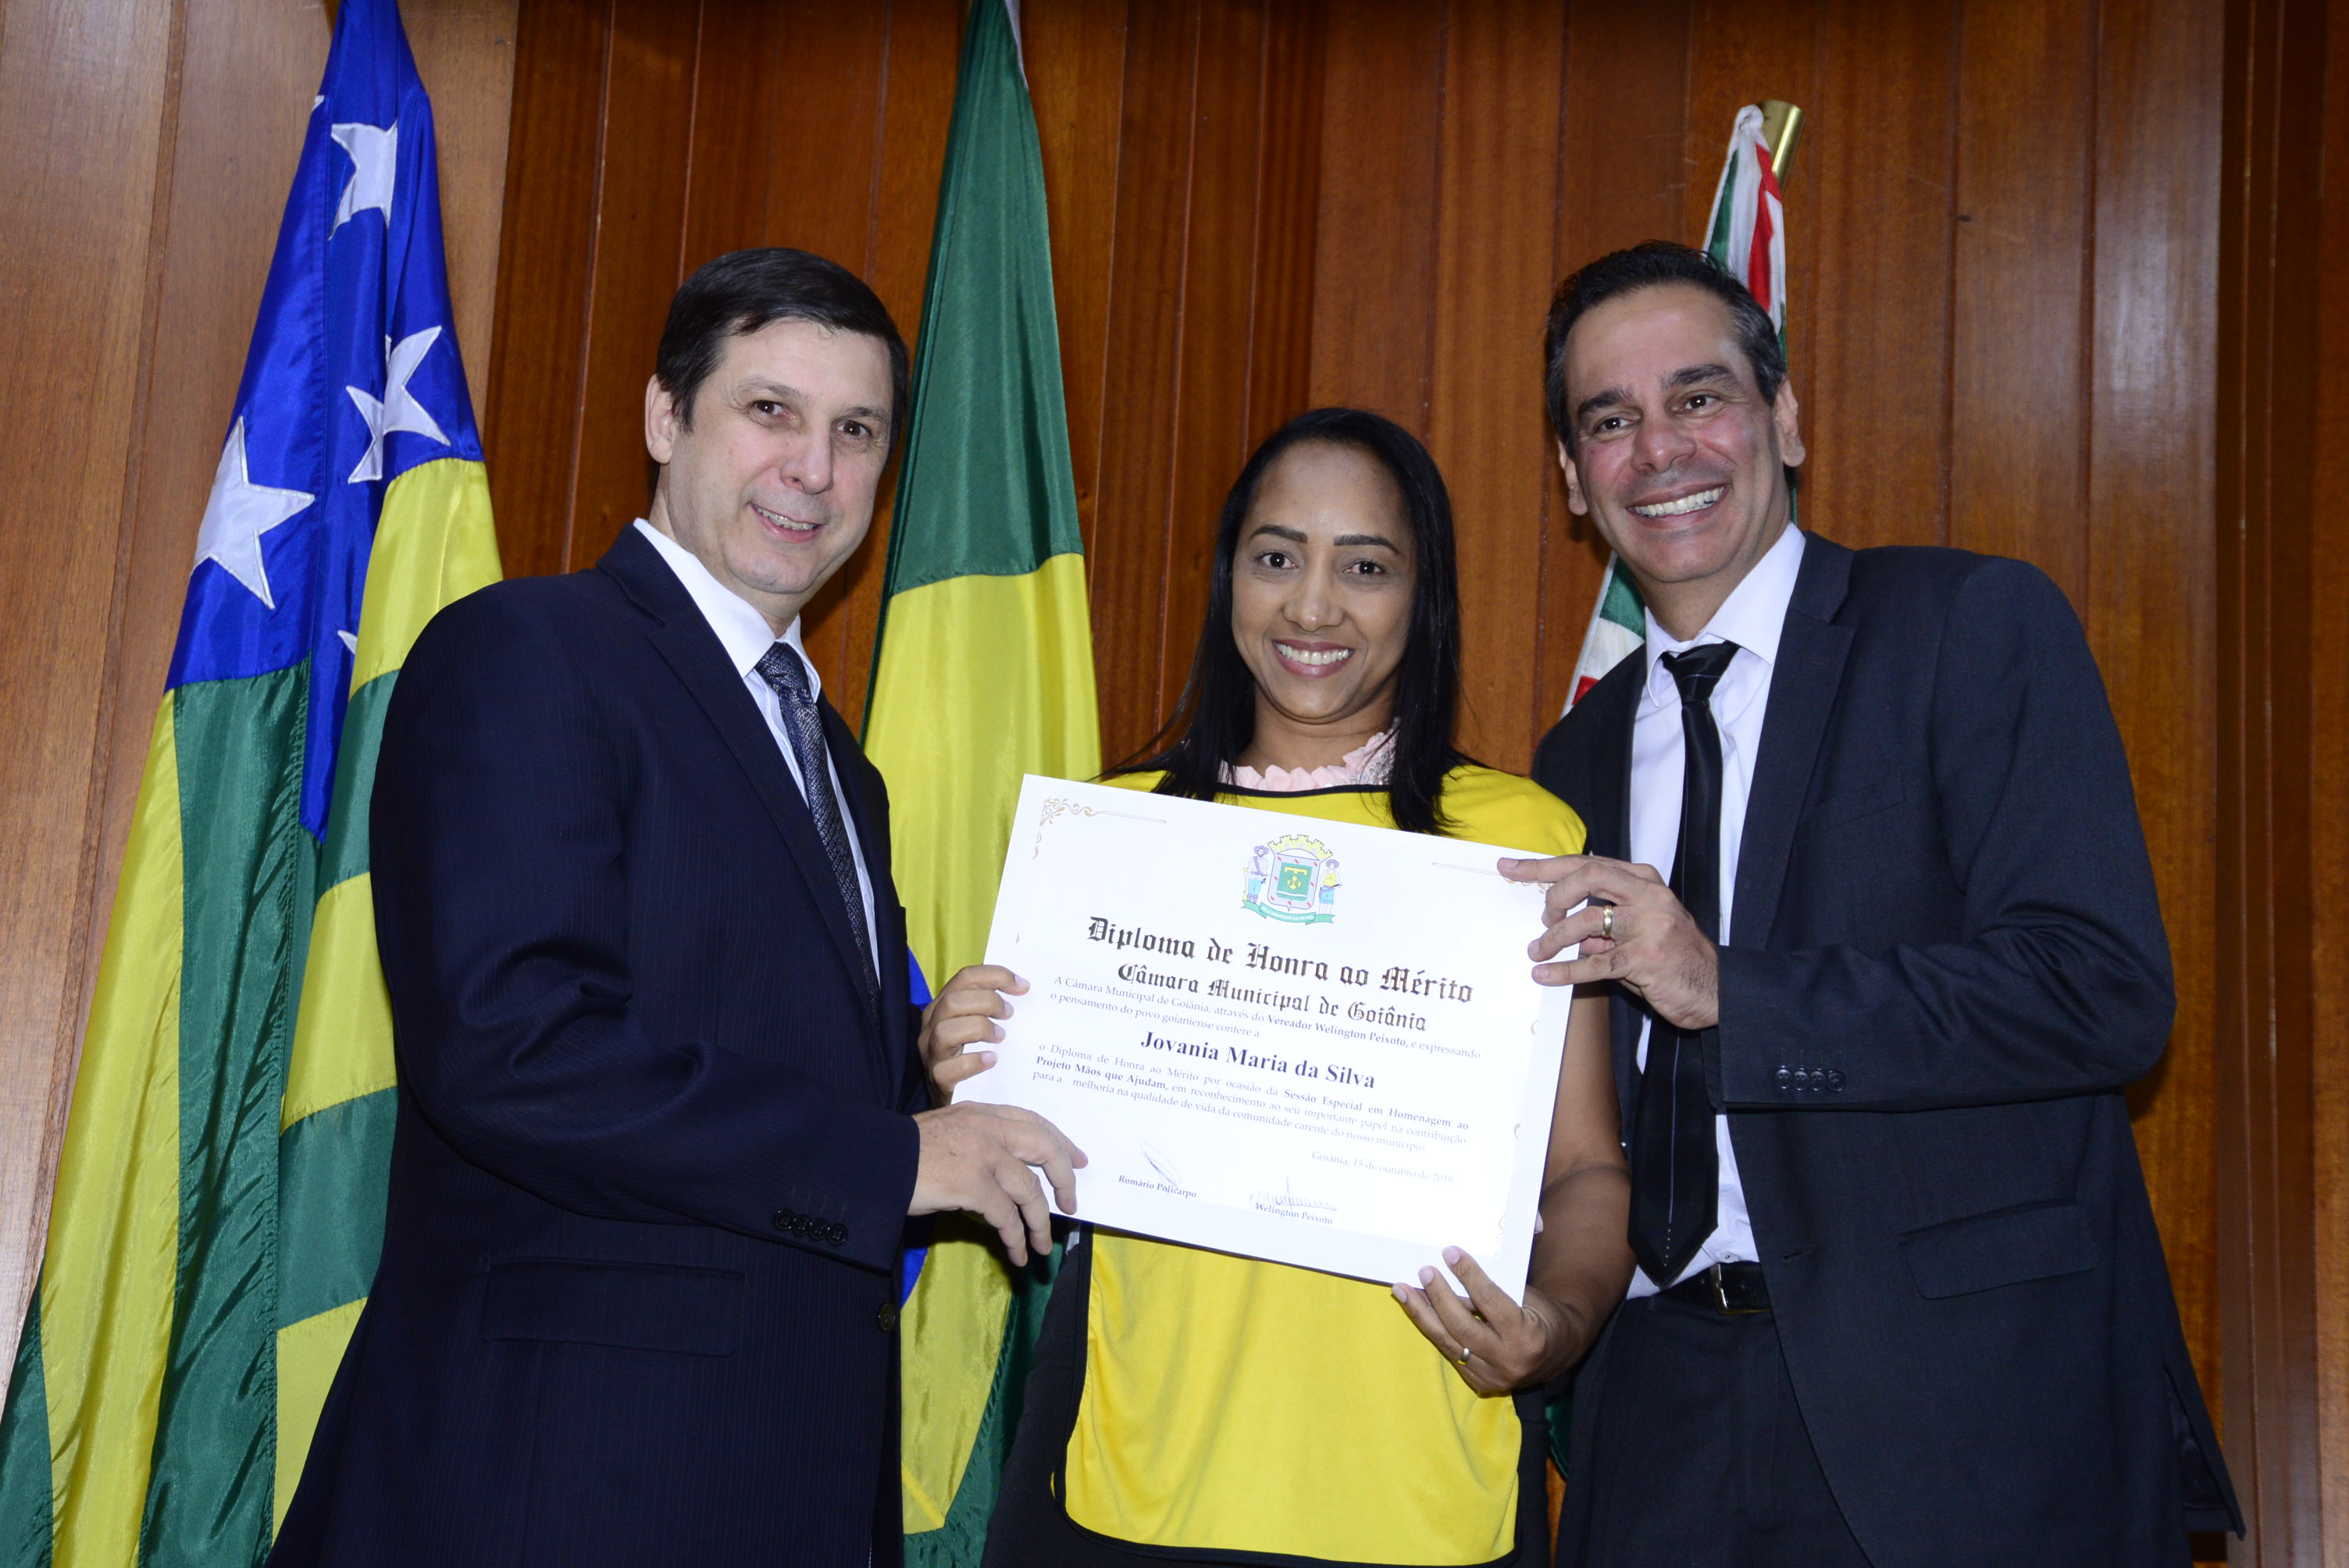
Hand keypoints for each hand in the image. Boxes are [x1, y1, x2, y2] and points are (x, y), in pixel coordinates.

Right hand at [909, 1102, 1085, 1266]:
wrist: (875, 1161)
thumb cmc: (904, 1152)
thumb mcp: (948, 1131)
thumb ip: (980, 1140)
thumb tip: (1009, 1174)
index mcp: (982, 1113)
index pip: (1034, 1122)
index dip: (1061, 1142)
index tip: (1077, 1160)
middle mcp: (987, 1128)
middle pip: (1044, 1148)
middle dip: (1064, 1178)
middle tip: (1071, 1203)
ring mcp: (982, 1155)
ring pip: (1030, 1190)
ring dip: (1041, 1223)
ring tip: (1043, 1246)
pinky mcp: (972, 1184)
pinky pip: (1006, 1216)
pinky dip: (1016, 1237)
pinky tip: (1017, 1253)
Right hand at [919, 964, 1025, 1104]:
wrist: (956, 1102)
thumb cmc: (974, 1055)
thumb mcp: (979, 1026)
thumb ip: (993, 1008)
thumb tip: (1026, 991)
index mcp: (943, 1005)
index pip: (965, 977)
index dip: (995, 976)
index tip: (1023, 986)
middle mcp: (932, 1025)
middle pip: (953, 1001)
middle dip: (988, 1002)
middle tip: (1010, 1014)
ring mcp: (931, 1053)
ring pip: (945, 1031)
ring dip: (979, 1029)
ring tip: (1001, 1037)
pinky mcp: (937, 1079)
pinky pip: (948, 1069)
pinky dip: (973, 1062)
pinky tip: (992, 1060)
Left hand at [1392, 1248, 1569, 1393]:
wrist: (1561, 1353)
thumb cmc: (1543, 1315)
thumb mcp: (1527, 1296)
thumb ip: (1494, 1289)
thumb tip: (1454, 1271)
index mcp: (1527, 1335)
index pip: (1489, 1301)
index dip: (1467, 1274)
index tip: (1450, 1253)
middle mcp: (1509, 1361)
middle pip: (1462, 1326)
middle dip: (1438, 1296)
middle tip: (1424, 1271)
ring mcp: (1493, 1377)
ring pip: (1448, 1343)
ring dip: (1422, 1314)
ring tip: (1403, 1290)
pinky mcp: (1481, 1384)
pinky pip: (1450, 1354)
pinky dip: (1433, 1330)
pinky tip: (1418, 1310)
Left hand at [1500, 854, 1718, 1030]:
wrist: (1714, 988)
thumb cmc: (1673, 956)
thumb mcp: (1640, 928)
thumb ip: (1605, 921)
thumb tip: (1563, 923)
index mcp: (1643, 880)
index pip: (1586, 863)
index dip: (1543, 866)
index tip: (1509, 866)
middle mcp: (1648, 896)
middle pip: (1586, 876)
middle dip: (1553, 894)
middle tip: (1541, 917)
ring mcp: (1649, 926)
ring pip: (1586, 920)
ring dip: (1554, 939)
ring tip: (1537, 952)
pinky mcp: (1646, 959)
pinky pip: (1594, 963)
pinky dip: (1563, 970)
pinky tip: (1544, 976)